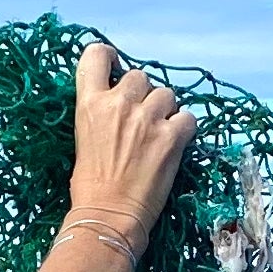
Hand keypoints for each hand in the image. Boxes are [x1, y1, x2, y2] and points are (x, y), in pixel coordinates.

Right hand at [67, 39, 197, 248]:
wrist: (108, 216)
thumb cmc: (90, 186)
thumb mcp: (84, 138)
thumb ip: (101, 113)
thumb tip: (118, 104)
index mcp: (90, 103)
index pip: (96, 55)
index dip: (109, 57)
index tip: (114, 67)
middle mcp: (119, 104)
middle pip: (139, 77)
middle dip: (142, 94)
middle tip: (140, 120)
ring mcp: (148, 119)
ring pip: (166, 94)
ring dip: (164, 110)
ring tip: (158, 133)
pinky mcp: (172, 137)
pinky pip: (188, 117)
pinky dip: (184, 127)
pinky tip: (175, 142)